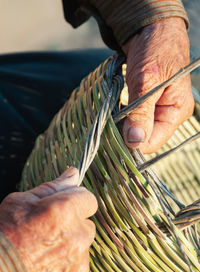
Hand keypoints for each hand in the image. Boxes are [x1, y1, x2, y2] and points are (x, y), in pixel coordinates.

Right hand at [0, 167, 97, 271]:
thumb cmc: (2, 236)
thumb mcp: (20, 202)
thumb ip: (53, 187)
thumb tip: (73, 173)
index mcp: (64, 211)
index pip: (89, 199)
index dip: (75, 203)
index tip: (64, 209)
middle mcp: (77, 237)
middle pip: (87, 225)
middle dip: (73, 227)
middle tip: (48, 235)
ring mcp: (80, 264)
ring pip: (83, 248)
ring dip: (70, 249)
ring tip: (44, 255)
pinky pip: (80, 271)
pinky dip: (67, 271)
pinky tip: (47, 271)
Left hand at [122, 17, 193, 153]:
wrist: (151, 29)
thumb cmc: (155, 49)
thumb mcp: (147, 81)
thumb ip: (141, 112)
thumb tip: (135, 142)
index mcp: (177, 111)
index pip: (153, 142)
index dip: (133, 143)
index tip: (112, 137)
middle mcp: (168, 114)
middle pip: (144, 137)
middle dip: (126, 133)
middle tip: (108, 123)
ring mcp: (157, 110)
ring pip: (137, 129)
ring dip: (122, 124)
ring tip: (110, 114)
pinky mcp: (147, 104)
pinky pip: (133, 118)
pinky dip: (122, 116)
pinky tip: (115, 110)